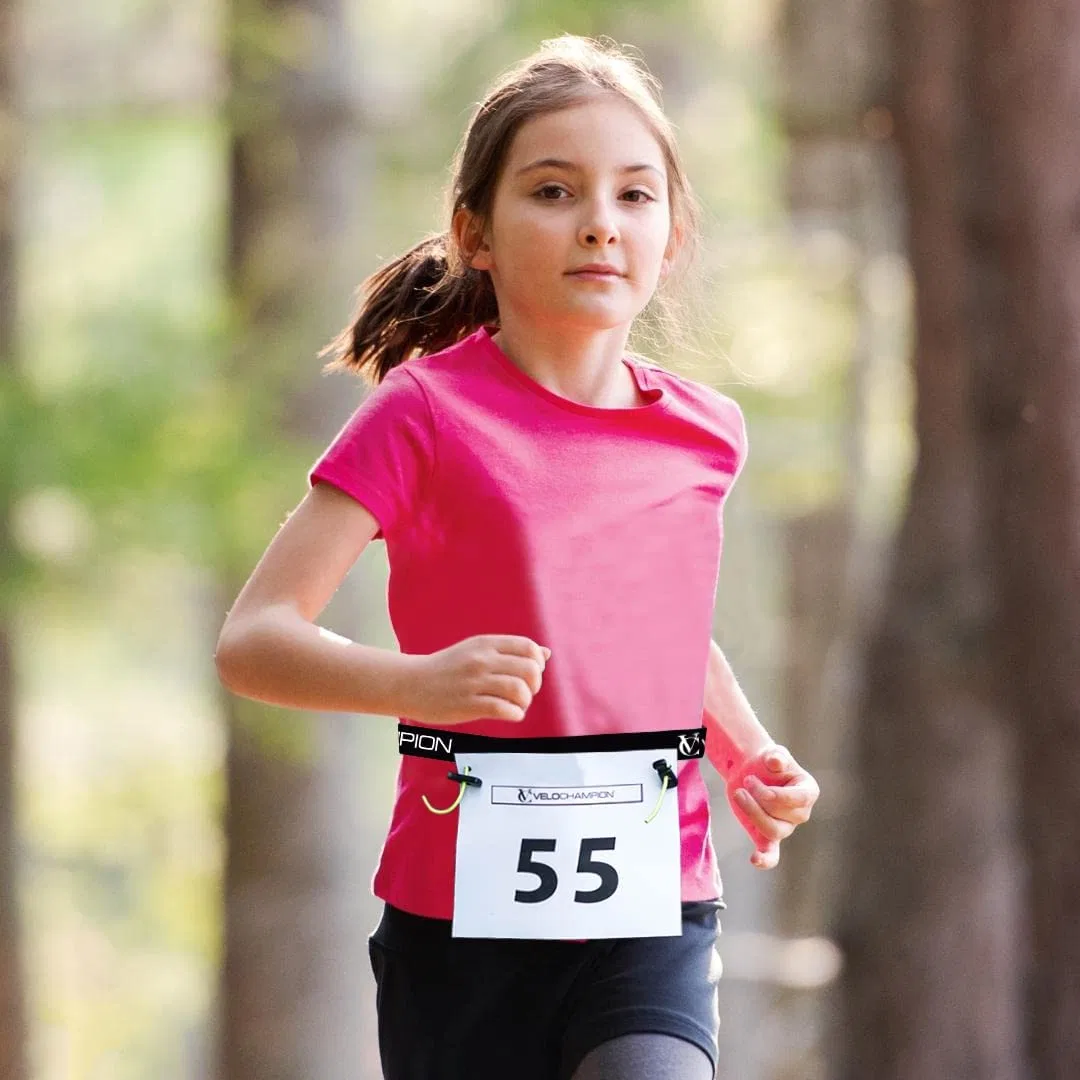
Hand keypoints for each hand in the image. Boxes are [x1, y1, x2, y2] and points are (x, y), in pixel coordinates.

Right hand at [405, 634, 550, 726]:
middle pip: (529, 669)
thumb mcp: (476, 650)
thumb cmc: (447, 669)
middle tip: (525, 692)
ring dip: (525, 701)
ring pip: (519, 690)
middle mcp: (482, 660)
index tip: (529, 674)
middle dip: (534, 685)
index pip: (528, 648)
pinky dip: (514, 714)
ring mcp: (474, 682)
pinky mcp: (467, 705)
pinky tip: (508, 714)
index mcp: (486, 644)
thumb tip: (546, 654)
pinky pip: (504, 709)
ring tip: (516, 705)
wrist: (411, 683)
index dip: (537, 663)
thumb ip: (510, 652)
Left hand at [727, 745, 818, 869]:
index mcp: (808, 792)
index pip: (799, 799)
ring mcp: (785, 827)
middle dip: (759, 797)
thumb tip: (775, 763)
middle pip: (781, 815)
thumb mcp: (772, 754)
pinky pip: (771, 854)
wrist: (751, 770)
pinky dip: (765, 859)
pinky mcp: (767, 837)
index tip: (752, 779)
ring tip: (738, 793)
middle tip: (746, 780)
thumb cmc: (766, 762)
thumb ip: (776, 756)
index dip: (775, 793)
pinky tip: (755, 860)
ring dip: (752, 813)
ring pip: (772, 830)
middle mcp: (800, 813)